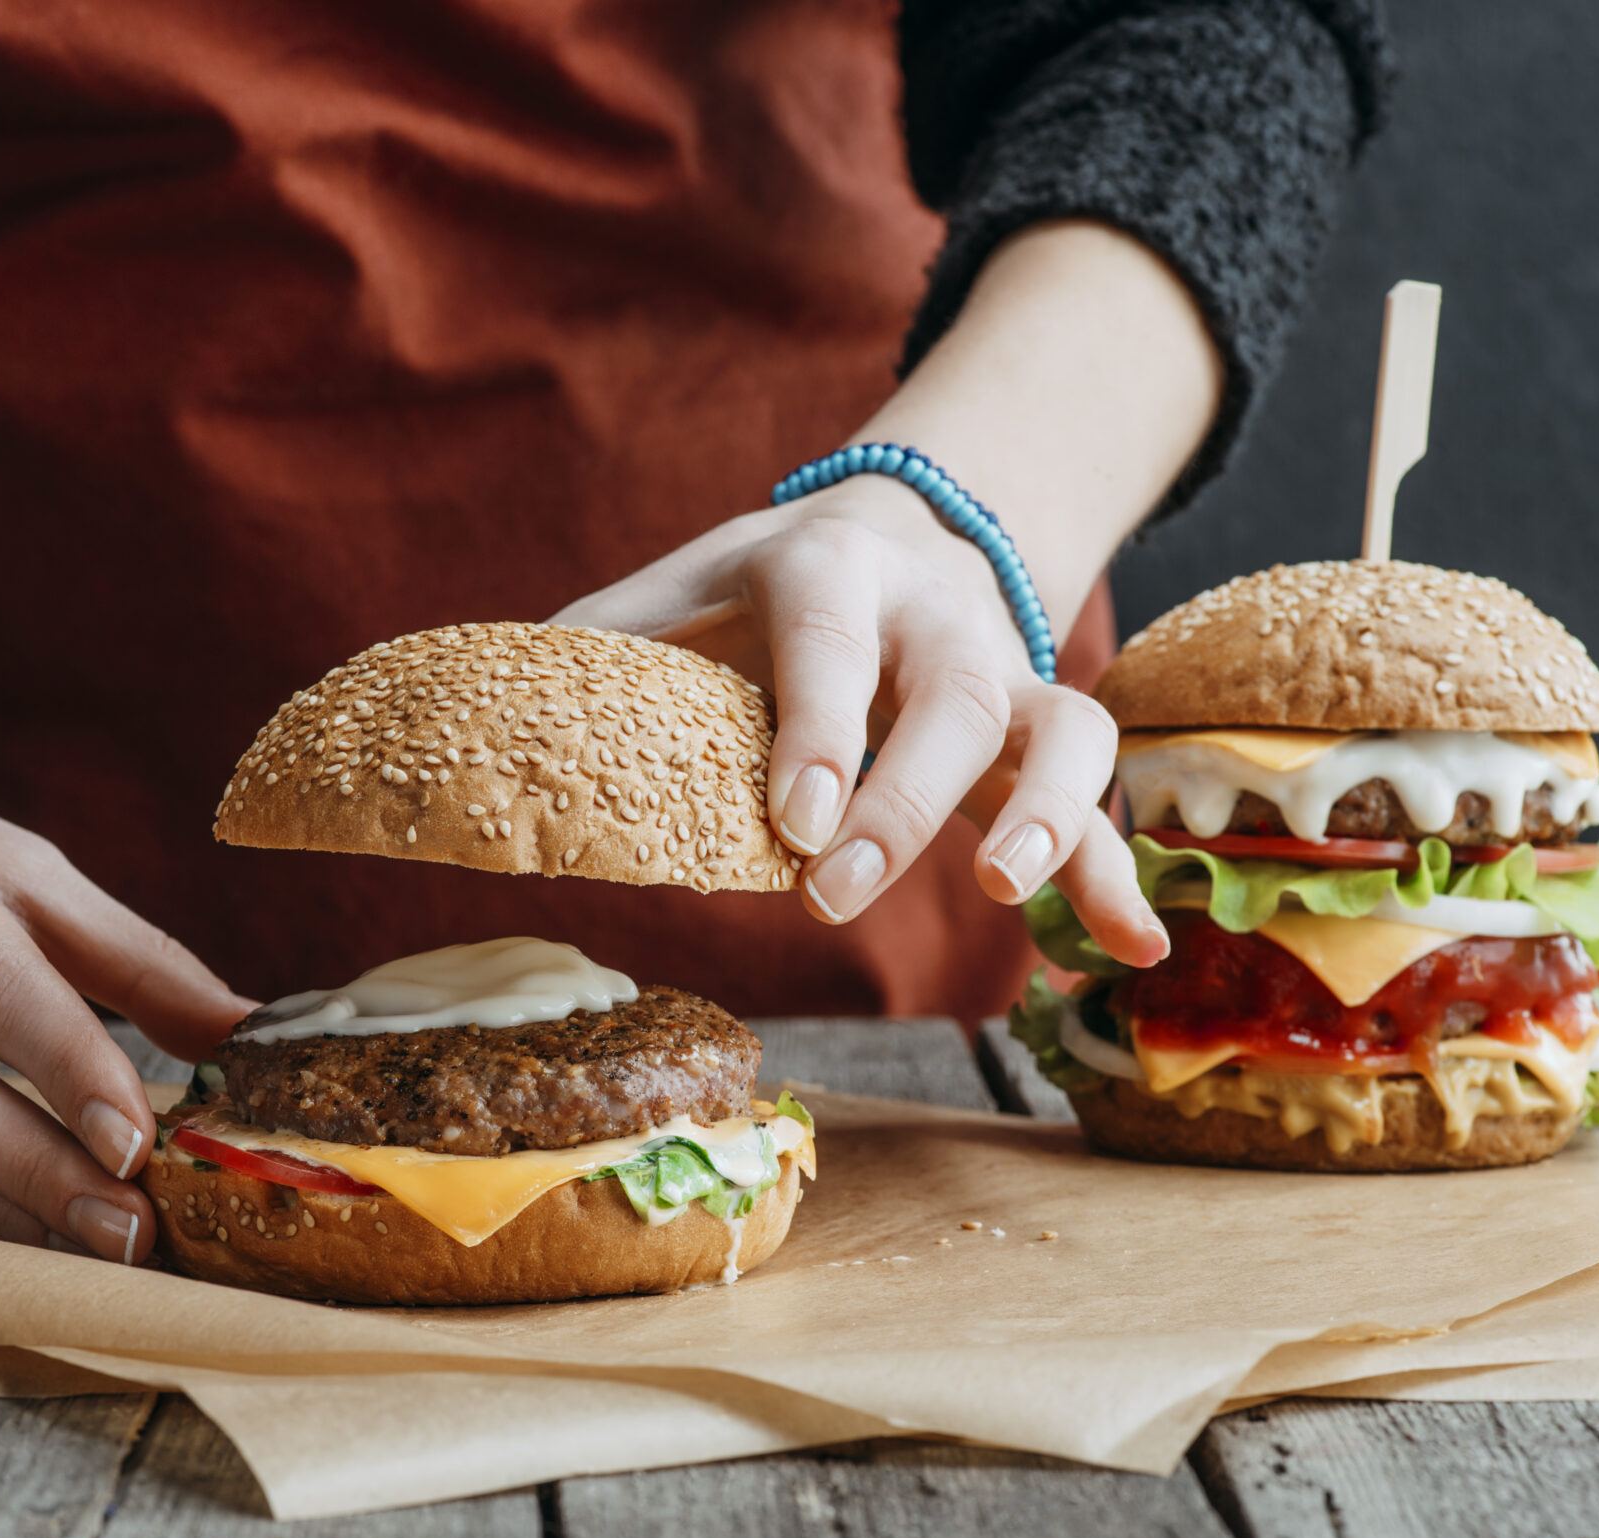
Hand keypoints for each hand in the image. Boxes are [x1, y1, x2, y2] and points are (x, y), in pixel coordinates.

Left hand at [555, 475, 1167, 964]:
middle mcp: (934, 610)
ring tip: (1005, 893)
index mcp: (826, 568)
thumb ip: (594, 658)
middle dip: (907, 796)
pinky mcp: (1041, 729)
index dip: (821, 723)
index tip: (793, 817)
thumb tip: (475, 741)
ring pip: (1064, 725)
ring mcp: (1005, 667)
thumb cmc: (751, 592)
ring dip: (1047, 813)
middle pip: (956, 692)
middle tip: (835, 891)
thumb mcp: (669, 595)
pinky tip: (1123, 948)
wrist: (892, 529)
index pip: (832, 637)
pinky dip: (1112, 871)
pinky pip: (1098, 797)